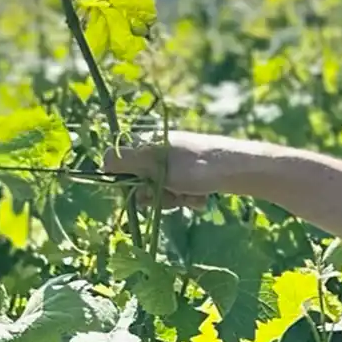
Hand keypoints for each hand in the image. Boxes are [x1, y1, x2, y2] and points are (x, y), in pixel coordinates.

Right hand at [101, 130, 262, 209]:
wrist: (240, 170)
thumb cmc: (196, 167)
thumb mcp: (156, 166)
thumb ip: (126, 163)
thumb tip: (101, 160)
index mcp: (150, 142)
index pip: (123, 166)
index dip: (130, 184)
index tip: (141, 191)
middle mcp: (162, 150)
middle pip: (143, 183)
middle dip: (155, 195)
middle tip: (171, 195)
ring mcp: (179, 163)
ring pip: (163, 191)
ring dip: (174, 199)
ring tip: (191, 195)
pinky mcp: (194, 174)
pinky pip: (181, 193)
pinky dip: (189, 198)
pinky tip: (201, 197)